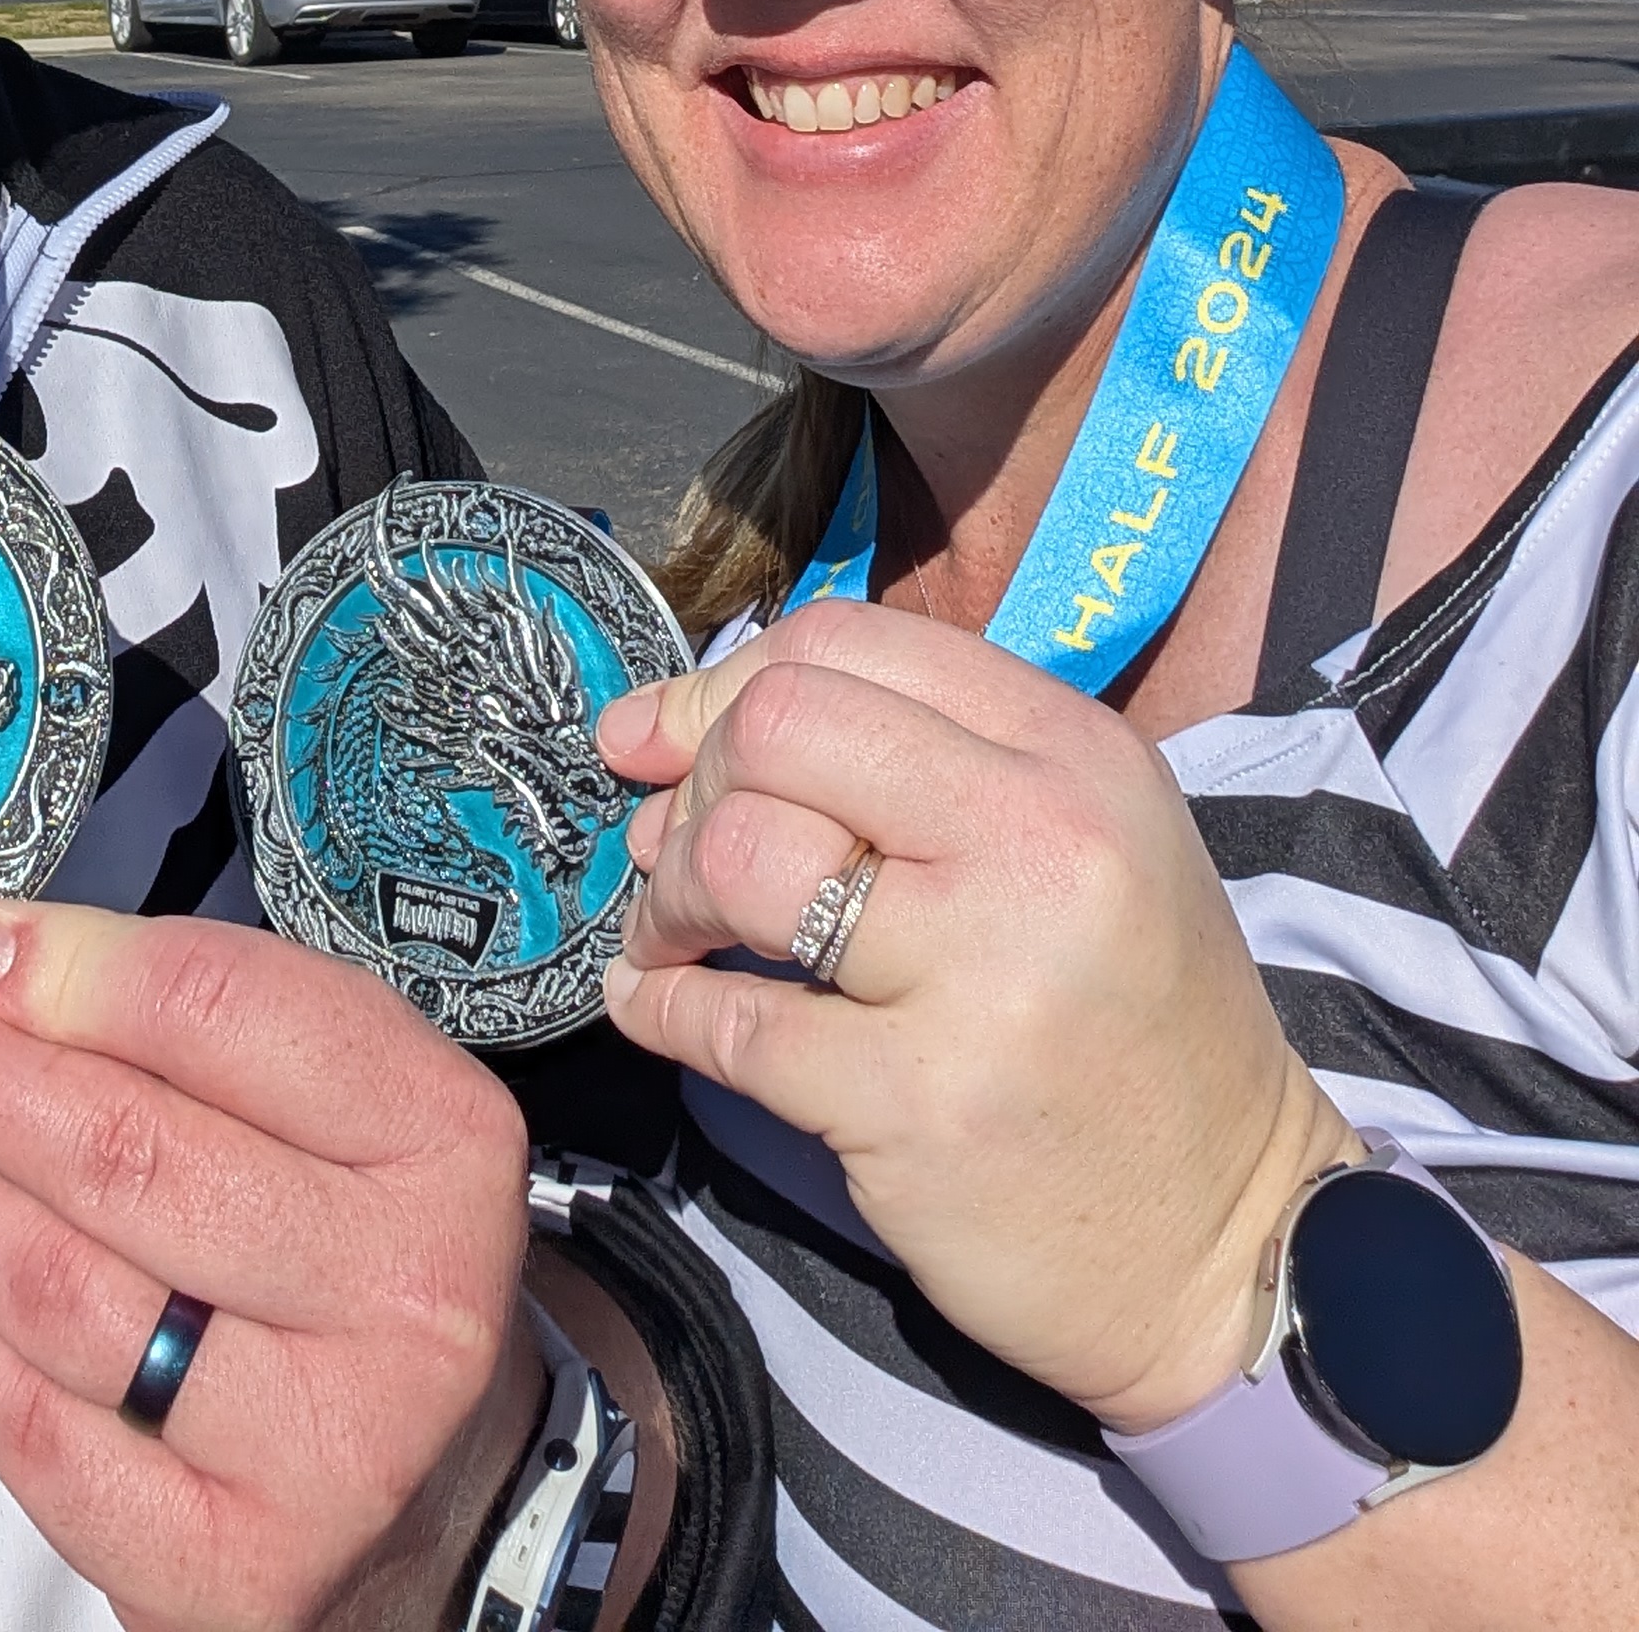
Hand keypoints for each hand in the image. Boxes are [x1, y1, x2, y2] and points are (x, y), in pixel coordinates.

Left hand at [0, 899, 540, 1631]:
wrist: (438, 1484)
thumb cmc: (352, 1246)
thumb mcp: (328, 1100)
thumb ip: (183, 1025)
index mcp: (442, 1141)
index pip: (222, 1014)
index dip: (69, 972)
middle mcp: (403, 1298)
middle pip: (127, 1154)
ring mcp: (320, 1451)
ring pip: (67, 1294)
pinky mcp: (230, 1573)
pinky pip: (42, 1437)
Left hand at [598, 600, 1354, 1430]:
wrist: (1229, 1244)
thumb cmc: (1123, 1023)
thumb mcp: (1068, 847)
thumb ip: (897, 765)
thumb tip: (656, 732)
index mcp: (1076, 755)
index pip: (848, 641)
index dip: (725, 683)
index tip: (667, 743)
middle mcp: (1040, 840)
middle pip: (780, 726)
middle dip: (695, 783)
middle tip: (683, 855)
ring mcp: (983, 973)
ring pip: (741, 855)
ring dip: (668, 898)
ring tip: (676, 938)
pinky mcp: (919, 1103)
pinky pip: (728, 1020)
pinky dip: (662, 1006)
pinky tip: (659, 1006)